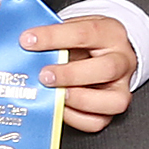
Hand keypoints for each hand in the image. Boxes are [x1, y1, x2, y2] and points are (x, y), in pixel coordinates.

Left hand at [14, 14, 138, 132]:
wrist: (106, 51)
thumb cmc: (87, 40)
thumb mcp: (75, 27)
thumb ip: (55, 34)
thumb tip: (25, 43)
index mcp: (111, 33)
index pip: (85, 33)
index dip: (54, 37)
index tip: (28, 41)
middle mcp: (122, 60)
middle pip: (106, 68)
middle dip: (71, 74)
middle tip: (44, 75)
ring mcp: (122, 87)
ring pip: (113, 100)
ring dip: (78, 99)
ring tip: (54, 95)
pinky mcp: (113, 107)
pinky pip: (98, 121)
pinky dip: (76, 117)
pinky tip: (59, 107)